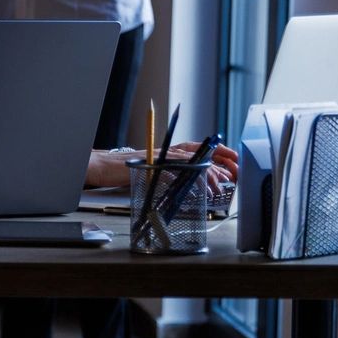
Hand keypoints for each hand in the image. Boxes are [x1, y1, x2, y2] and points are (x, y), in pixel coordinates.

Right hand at [84, 143, 238, 191]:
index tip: (235, 162)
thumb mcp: (153, 169)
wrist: (102, 166)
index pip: (200, 148)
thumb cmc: (125, 169)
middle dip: (219, 163)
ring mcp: (160, 157)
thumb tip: (189, 183)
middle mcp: (167, 150)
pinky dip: (186, 181)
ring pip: (190, 163)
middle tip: (234, 175)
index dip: (219, 153)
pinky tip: (194, 190)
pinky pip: (174, 173)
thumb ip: (170, 173)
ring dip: (205, 176)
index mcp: (169, 149)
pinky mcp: (152, 166)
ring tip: (216, 188)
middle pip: (200, 153)